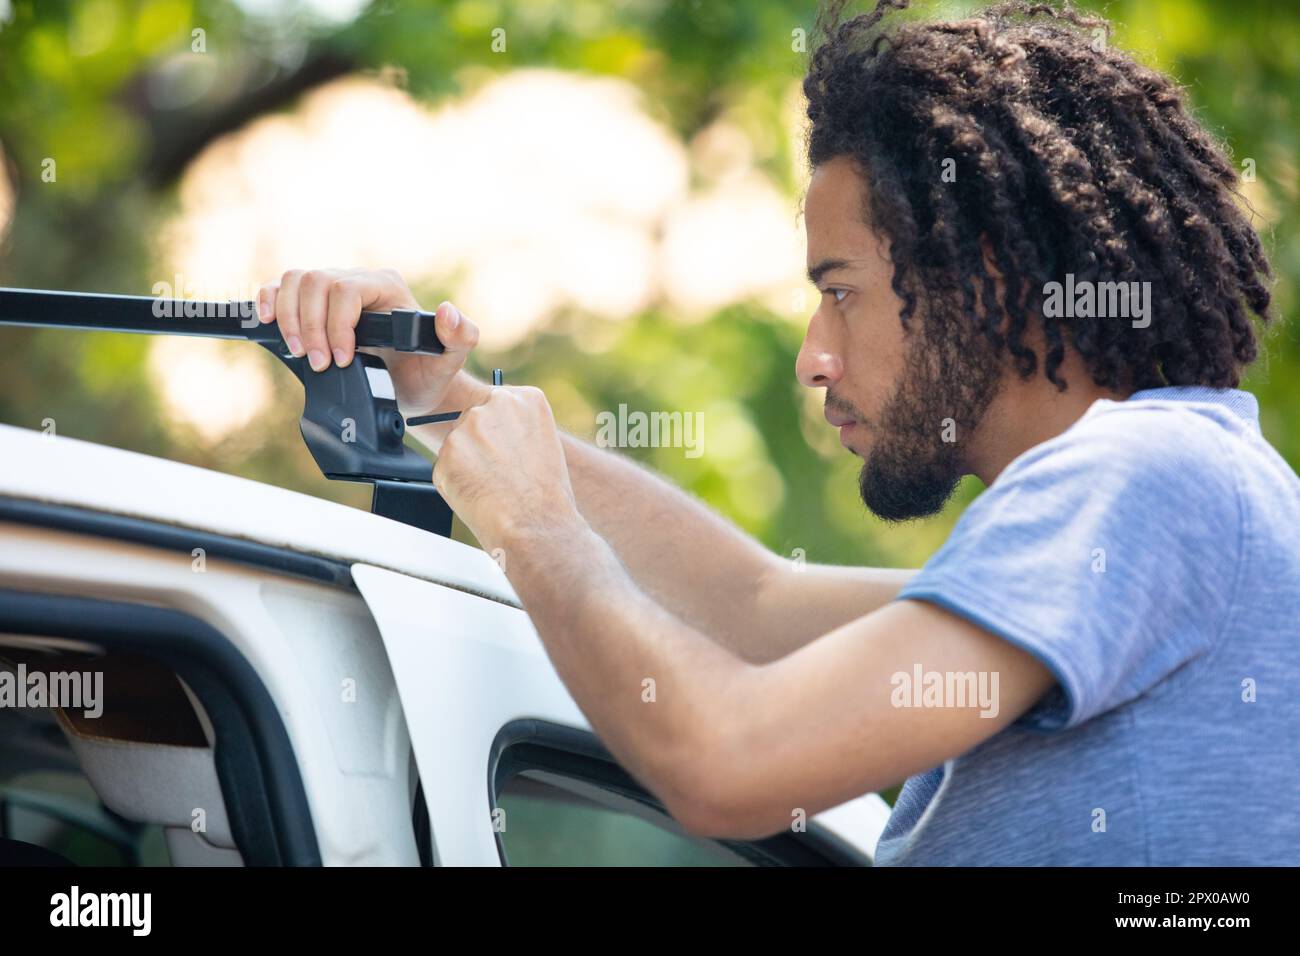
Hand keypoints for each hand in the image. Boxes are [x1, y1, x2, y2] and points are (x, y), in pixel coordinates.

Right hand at [256, 269, 490, 441]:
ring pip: (295, 281)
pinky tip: (268, 322)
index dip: (337, 325)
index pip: (346, 290)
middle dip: (312, 326)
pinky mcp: (315, 305)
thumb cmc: (429, 374)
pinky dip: (270, 300)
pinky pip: (282, 288)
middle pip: (315, 282)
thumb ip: (460, 337)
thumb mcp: (451, 362)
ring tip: (303, 353)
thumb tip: (447, 312)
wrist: (413, 387)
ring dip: (289, 318)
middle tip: (320, 364)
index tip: (341, 360)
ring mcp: (334, 289)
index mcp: (387, 287)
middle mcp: (359, 282)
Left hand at [434, 385, 584, 555]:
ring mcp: (468, 427)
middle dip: (481, 445)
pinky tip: (479, 495)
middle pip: (474, 419)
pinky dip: (456, 484)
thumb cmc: (546, 492)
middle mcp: (494, 403)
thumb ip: (516, 428)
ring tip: (494, 487)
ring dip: (468, 465)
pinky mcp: (446, 452)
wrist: (536, 523)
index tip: (512, 454)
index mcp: (525, 397)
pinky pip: (445, 467)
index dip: (503, 434)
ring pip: (458, 445)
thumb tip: (491, 432)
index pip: (498, 404)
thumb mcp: (545, 444)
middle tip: (501, 474)